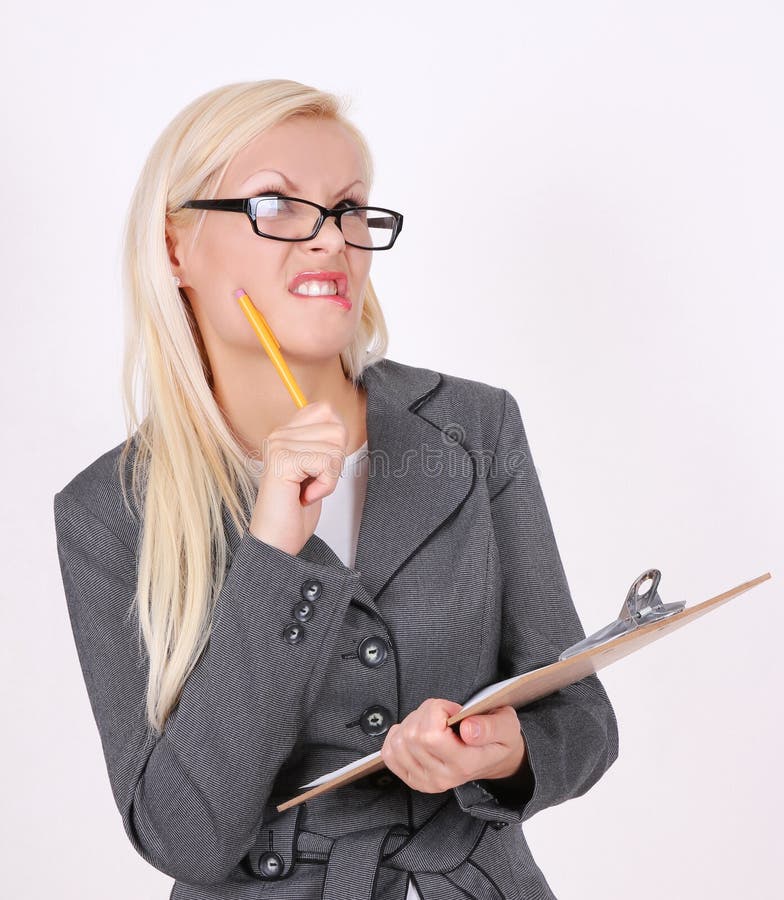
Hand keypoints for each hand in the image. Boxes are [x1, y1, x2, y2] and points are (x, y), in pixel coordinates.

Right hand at [249, 401, 348, 555]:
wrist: (275, 541)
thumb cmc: (294, 511)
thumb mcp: (314, 469)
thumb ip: (323, 443)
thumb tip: (340, 424)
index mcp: (286, 432)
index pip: (325, 410)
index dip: (335, 440)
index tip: (319, 466)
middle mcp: (279, 435)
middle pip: (337, 429)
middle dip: (335, 462)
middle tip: (313, 482)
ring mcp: (279, 446)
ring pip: (334, 448)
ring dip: (329, 477)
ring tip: (308, 490)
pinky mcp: (282, 461)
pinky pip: (327, 464)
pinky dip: (325, 485)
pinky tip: (306, 496)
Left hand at [380, 698, 526, 793]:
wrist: (494, 759)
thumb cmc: (499, 738)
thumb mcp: (507, 726)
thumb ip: (490, 727)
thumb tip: (468, 729)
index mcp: (464, 765)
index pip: (431, 735)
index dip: (438, 711)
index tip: (454, 710)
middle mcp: (442, 778)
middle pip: (412, 735)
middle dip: (425, 713)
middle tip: (445, 714)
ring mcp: (424, 781)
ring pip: (399, 740)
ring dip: (412, 723)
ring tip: (434, 723)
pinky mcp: (412, 778)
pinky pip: (389, 753)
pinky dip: (398, 735)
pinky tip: (417, 732)